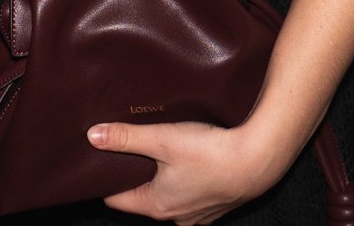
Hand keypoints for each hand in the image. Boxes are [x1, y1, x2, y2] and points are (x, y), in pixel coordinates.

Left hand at [91, 118, 296, 224]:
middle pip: (143, 197)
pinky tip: (194, 161)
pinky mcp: (217, 205)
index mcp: (156, 206)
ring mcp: (198, 215)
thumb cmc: (211, 152)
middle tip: (133, 148)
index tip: (104, 160)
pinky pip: (193, 195)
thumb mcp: (162, 139)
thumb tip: (93, 136)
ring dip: (164, 178)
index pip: (117, 199)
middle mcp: (175, 217)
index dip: (108, 178)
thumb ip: (126, 137)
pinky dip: (188, 180)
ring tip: (164, 151)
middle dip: (137, 175)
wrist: (260, 161)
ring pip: (169, 197)